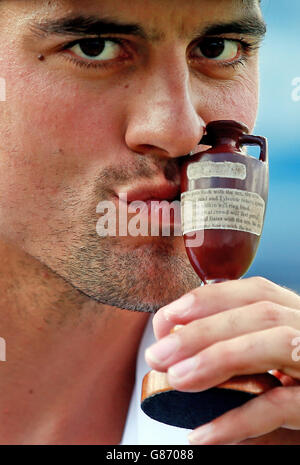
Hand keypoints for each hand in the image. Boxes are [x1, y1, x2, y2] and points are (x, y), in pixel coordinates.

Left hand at [145, 277, 299, 444]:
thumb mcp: (273, 355)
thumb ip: (241, 345)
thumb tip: (182, 353)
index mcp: (297, 314)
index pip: (253, 291)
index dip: (207, 299)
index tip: (167, 318)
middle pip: (259, 313)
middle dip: (203, 329)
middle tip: (159, 354)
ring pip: (274, 343)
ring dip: (219, 358)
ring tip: (177, 378)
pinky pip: (283, 406)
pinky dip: (239, 420)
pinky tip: (204, 434)